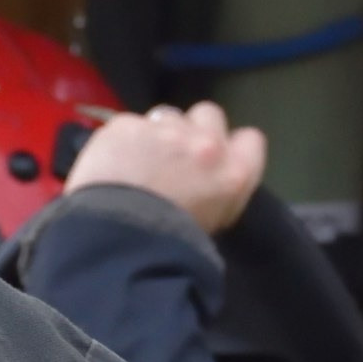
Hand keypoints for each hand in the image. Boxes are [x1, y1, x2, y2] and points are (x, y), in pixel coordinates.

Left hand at [64, 102, 267, 235]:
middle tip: (175, 154)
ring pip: (166, 115)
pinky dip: (122, 140)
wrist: (121, 242)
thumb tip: (212, 176)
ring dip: (157, 132)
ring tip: (138, 160)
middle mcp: (206, 143)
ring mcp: (166, 130)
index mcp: (235, 171)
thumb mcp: (215, 224)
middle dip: (194, 129)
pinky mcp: (127, 125)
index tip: (214, 159)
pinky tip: (112, 163)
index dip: (230, 145)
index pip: (250, 139)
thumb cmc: (171, 246)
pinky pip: (129, 124)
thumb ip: (222, 189)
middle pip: (208, 114)